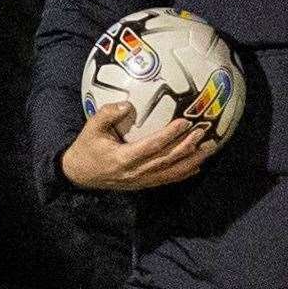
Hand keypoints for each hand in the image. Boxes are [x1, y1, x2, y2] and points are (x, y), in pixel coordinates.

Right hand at [61, 102, 216, 189]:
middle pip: (166, 161)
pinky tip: (197, 167)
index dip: (169, 135)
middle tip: (203, 133)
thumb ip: (107, 114)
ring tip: (208, 149)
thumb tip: (127, 104)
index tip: (184, 122)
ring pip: (170, 172)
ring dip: (191, 161)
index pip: (151, 146)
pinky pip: (166, 180)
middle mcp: (135, 172)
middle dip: (187, 147)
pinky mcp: (142, 184)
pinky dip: (183, 174)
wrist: (79, 175)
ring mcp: (140, 181)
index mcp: (123, 158)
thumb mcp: (91, 128)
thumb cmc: (86, 148)